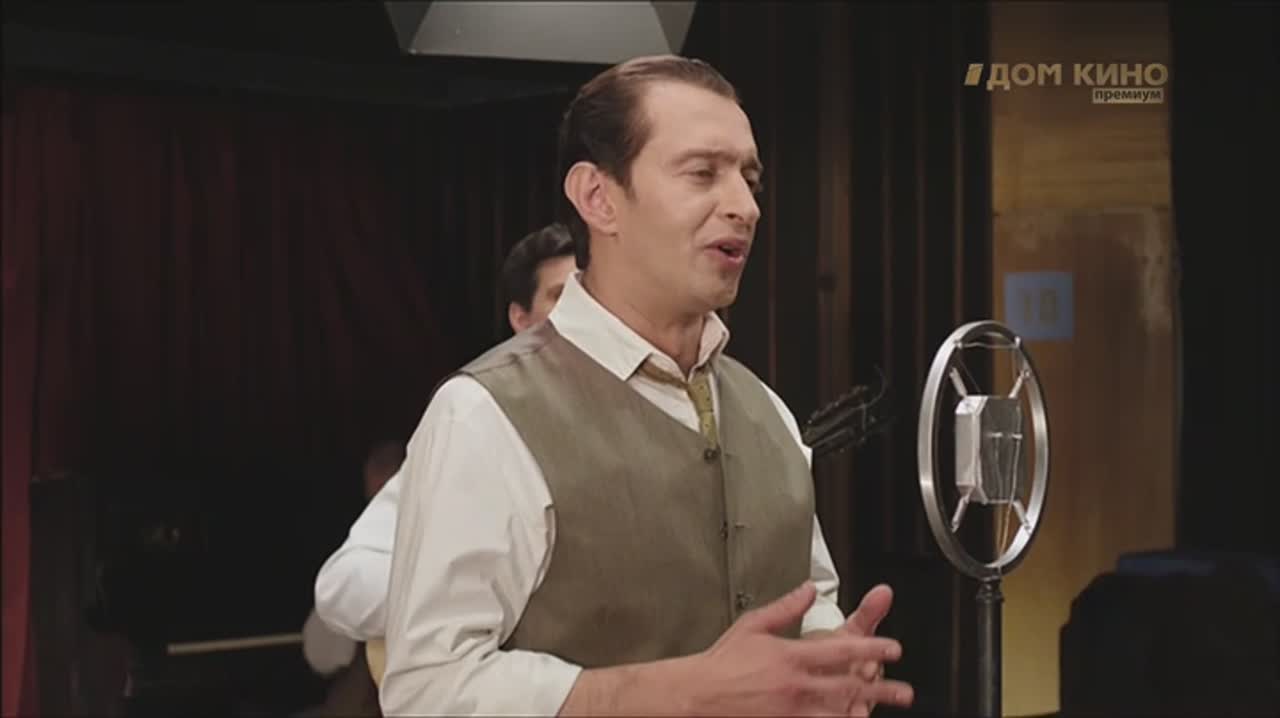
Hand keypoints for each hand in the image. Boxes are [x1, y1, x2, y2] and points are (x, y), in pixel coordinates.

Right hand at [682, 582, 908, 715]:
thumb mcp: (754, 624)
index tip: (892, 649)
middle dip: (881, 688)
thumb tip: (808, 590)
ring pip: (838, 711)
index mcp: (790, 656)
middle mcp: (795, 685)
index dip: (872, 649)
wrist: (700, 694)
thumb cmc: (723, 662)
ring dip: (864, 709)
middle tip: (904, 690)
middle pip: (848, 686)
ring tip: (881, 711)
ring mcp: (791, 710)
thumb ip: (786, 607)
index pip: (842, 650)